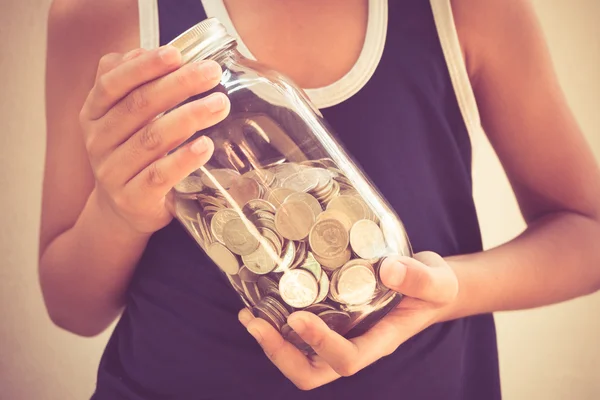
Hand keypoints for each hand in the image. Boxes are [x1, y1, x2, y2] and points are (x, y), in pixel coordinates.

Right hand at [79, 45, 229, 233]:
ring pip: (152, 138)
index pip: (112, 82)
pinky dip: (184, 158)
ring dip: (189, 117)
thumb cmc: (133, 153)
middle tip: (212, 73)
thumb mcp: (126, 118)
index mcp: (94, 113)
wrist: (123, 209)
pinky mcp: (133, 198)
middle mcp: (98, 140)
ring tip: (220, 105)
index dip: (144, 66)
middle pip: (138, 106)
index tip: (177, 54)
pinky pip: (159, 175)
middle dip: (179, 85)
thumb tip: (164, 54)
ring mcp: (113, 172)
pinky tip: (206, 145)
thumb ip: (138, 84)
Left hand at [238, 251, 458, 389]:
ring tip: (249, 315)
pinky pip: (300, 337)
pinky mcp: (333, 321)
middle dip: (280, 354)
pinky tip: (262, 301)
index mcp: (380, 341)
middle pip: (313, 372)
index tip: (297, 317)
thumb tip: (388, 270)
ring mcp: (342, 336)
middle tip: (255, 323)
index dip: (319, 345)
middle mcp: (357, 345)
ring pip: (301, 360)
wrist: (428, 286)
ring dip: (271, 343)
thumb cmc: (433, 287)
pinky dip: (277, 325)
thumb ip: (418, 277)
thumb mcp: (436, 280)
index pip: (347, 359)